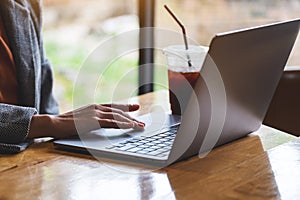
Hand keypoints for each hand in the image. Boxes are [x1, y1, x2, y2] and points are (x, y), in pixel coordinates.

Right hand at [28, 104, 144, 138]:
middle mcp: (97, 108)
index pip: (114, 106)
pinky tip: (130, 126)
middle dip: (132, 117)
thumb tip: (100, 123)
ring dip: (131, 122)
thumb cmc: (66, 123)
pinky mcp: (93, 121)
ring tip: (140, 126)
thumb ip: (93, 119)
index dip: (126, 106)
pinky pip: (111, 122)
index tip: (135, 107)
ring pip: (117, 116)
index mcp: (95, 107)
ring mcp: (95, 113)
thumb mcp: (83, 119)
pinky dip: (122, 123)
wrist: (54, 123)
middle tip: (142, 123)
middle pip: (118, 112)